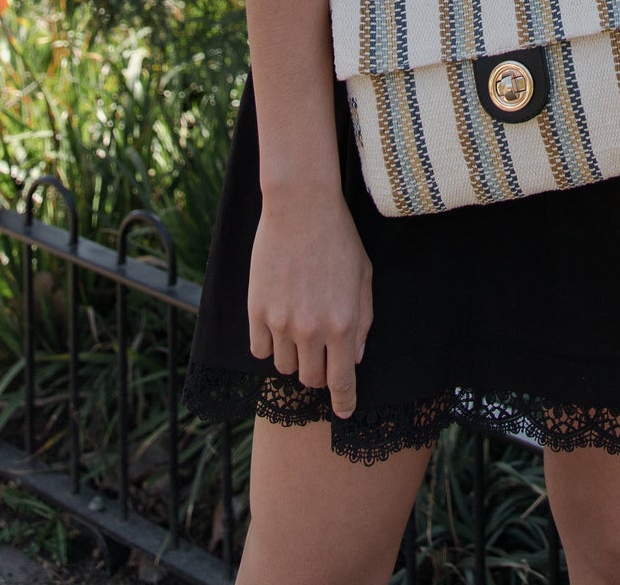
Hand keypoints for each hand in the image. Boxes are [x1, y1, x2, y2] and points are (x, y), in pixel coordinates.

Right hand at [247, 195, 372, 418]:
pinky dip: (269, 344)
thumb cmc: (339, 238)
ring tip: (298, 326)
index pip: (341, 382)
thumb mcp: (363, 278)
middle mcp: (311, 330)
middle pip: (310, 379)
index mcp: (342, 324)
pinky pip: (259, 349)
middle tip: (320, 349)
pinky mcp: (256, 310)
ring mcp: (281, 322)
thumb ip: (362, 321)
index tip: (343, 412)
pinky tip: (277, 321)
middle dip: (318, 372)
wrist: (301, 207)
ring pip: (284, 367)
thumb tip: (354, 358)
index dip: (343, 402)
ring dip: (294, 356)